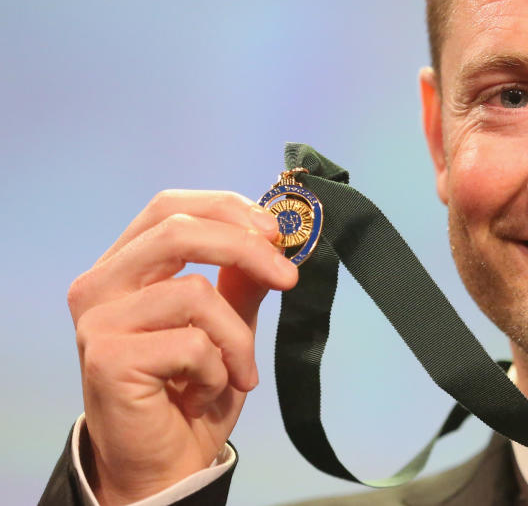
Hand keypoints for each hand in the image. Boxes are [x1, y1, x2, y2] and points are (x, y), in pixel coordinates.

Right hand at [68, 190, 298, 504]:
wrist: (167, 462)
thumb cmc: (192, 390)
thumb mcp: (227, 323)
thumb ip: (241, 278)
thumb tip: (277, 234)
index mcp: (123, 267)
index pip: (169, 207)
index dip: (227, 208)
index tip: (276, 231)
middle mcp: (99, 286)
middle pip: (177, 230)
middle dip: (246, 248)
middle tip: (288, 276)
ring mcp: (98, 321)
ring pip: (194, 292)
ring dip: (236, 337)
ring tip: (236, 372)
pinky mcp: (107, 359)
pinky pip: (192, 343)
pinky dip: (218, 369)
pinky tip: (203, 394)